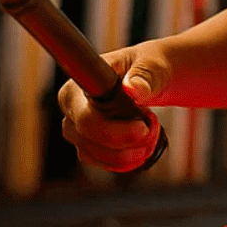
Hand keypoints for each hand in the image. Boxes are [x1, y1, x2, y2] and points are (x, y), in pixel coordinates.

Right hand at [56, 46, 166, 173]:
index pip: (86, 118)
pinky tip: (143, 147)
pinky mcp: (88, 142)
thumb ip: (144, 75)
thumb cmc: (150, 67)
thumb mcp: (154, 66)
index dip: (112, 130)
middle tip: (152, 130)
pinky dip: (125, 160)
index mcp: (79, 84)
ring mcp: (77, 127)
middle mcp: (71, 106)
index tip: (142, 127)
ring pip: (94, 154)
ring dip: (127, 153)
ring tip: (152, 134)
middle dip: (124, 142)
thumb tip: (132, 88)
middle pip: (87, 138)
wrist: (155, 78)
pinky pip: (101, 161)